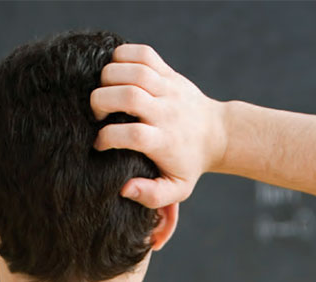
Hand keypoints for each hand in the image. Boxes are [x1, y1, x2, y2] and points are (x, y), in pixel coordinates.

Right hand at [91, 44, 225, 208]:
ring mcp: (168, 88)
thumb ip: (151, 196)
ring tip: (105, 94)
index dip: (108, 137)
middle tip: (97, 115)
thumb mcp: (176, 189)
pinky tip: (116, 73)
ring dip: (108, 78)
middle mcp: (166, 111)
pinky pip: (142, 53)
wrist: (218, 134)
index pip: (133, 134)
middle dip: (101, 102)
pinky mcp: (169, 72)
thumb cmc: (188, 164)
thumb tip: (124, 189)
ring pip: (132, 70)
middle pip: (129, 95)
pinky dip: (122, 56)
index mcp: (165, 141)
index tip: (99, 144)